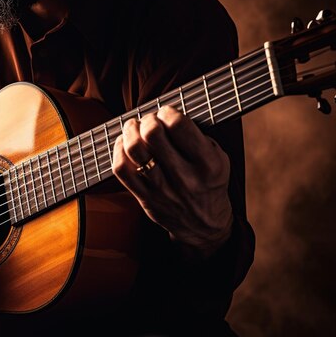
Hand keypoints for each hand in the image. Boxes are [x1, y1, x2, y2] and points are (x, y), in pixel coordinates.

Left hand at [112, 106, 232, 257]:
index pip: (179, 125)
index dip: (167, 111)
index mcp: (208, 163)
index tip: (166, 112)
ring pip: (134, 150)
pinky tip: (124, 144)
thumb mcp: (217, 157)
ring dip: (130, 131)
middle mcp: (185, 177)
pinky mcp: (144, 198)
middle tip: (148, 120)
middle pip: (152, 134)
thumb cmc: (208, 182)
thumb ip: (197, 135)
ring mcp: (162, 189)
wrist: (203, 225)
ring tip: (134, 128)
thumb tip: (165, 112)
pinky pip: (121, 169)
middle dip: (147, 119)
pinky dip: (118, 150)